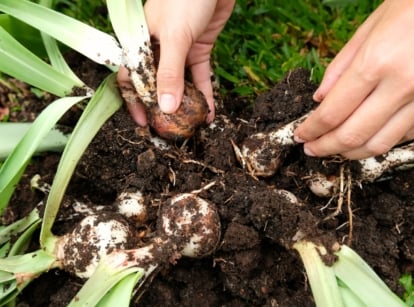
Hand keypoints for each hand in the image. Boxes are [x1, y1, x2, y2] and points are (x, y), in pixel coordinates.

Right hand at [117, 0, 234, 125]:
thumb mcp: (175, 38)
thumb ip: (169, 73)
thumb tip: (165, 107)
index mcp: (141, 45)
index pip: (131, 78)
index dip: (135, 102)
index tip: (144, 124)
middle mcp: (158, 50)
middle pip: (157, 85)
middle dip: (163, 108)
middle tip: (171, 130)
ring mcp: (179, 51)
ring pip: (180, 84)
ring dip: (186, 104)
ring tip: (192, 126)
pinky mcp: (199, 49)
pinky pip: (200, 76)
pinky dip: (205, 93)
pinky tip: (209, 112)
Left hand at [294, 0, 413, 158]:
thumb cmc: (412, 7)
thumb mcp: (370, 26)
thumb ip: (340, 66)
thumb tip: (319, 99)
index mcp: (376, 63)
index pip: (332, 112)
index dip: (311, 130)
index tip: (299, 135)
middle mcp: (401, 86)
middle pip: (352, 135)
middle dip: (325, 147)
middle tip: (310, 149)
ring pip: (379, 144)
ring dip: (350, 153)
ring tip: (334, 149)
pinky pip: (402, 136)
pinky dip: (379, 141)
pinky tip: (365, 136)